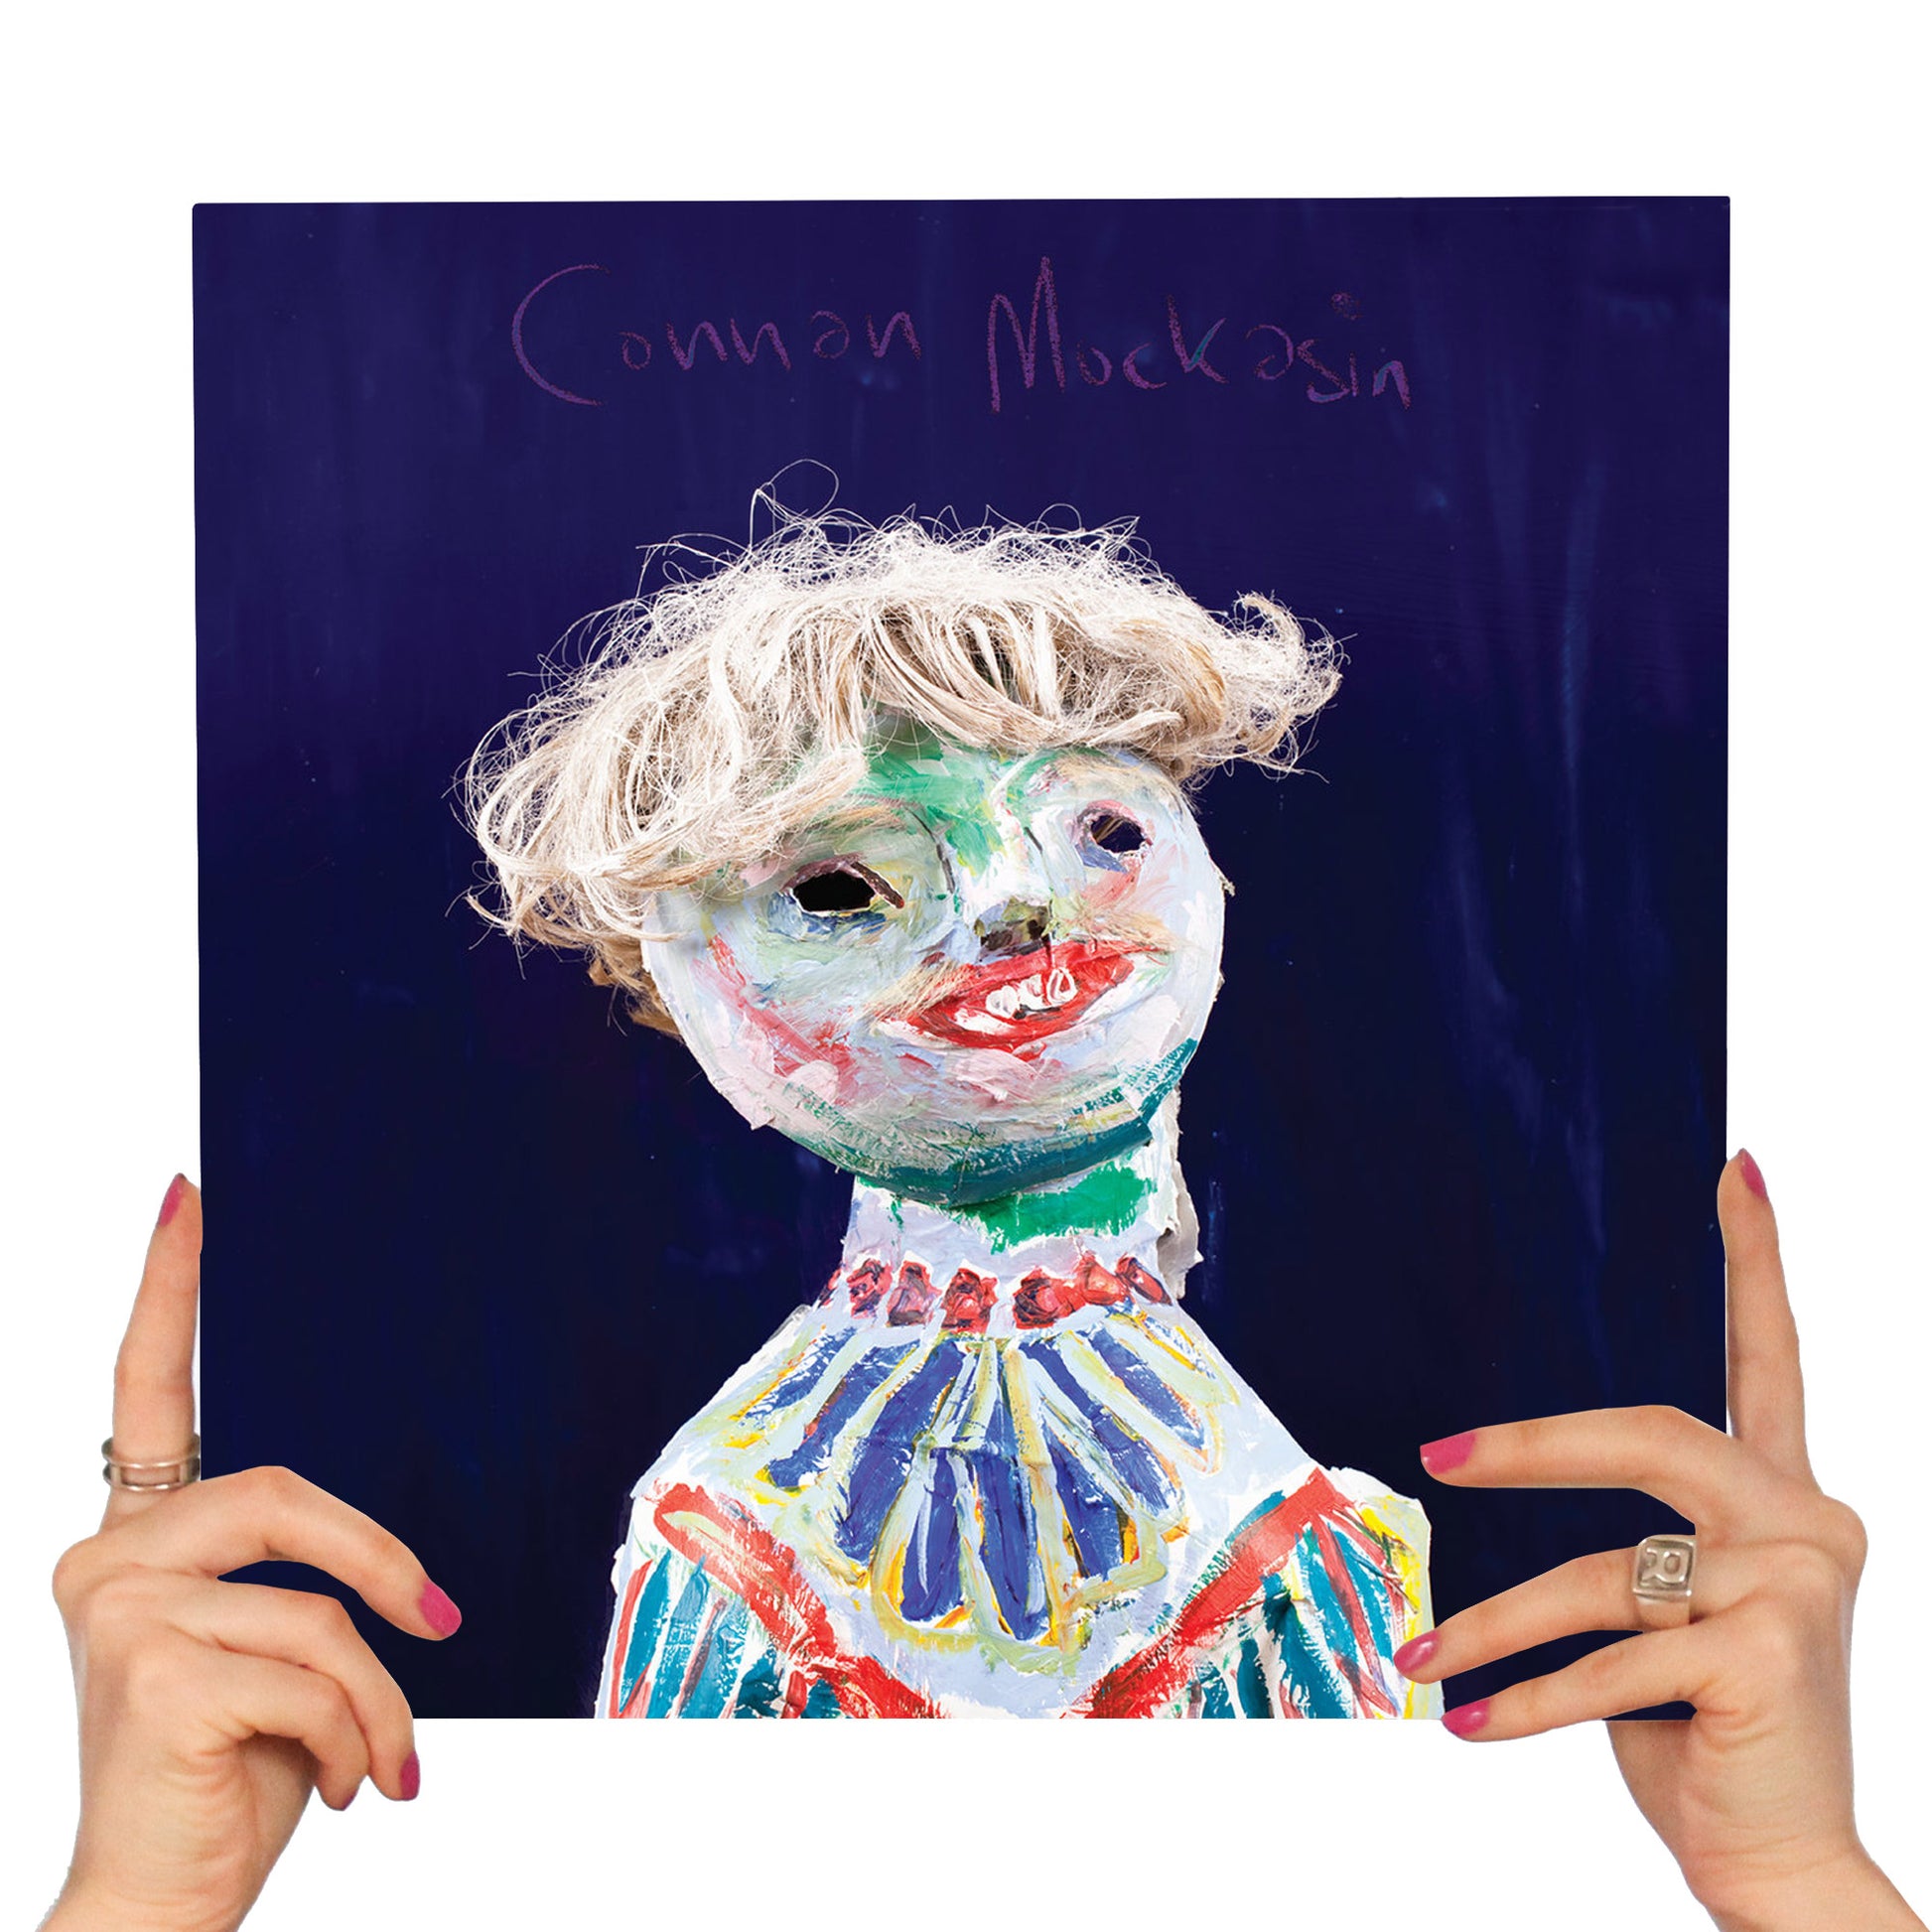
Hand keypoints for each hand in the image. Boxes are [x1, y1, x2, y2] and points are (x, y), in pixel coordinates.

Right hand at [45, 1177, 462, 1931]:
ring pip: (317, 1603)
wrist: (162, 1904)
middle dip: (382, 1563)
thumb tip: (391, 1567)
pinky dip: (358, 1733)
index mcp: (138, 1542)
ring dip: (378, 1693)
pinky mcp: (152, 1668)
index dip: (169, 1289)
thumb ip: (292, 1580)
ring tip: (379, 1761)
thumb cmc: (226, 1777)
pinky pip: (316, 1667)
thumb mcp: (272, 1655)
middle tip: (439, 1625)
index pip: (146, 1389)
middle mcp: (107, 1559)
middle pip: (286, 1493)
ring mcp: (118, 1610)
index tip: (186, 1197)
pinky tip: (341, 1786)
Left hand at [1397, 1152, 1922, 1931]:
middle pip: (1649, 1436)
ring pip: (1601, 1571)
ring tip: (1429, 1659)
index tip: (1736, 1169)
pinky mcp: (1763, 1654)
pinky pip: (1610, 1657)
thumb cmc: (1701, 1725)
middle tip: (1437, 1458)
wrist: (1779, 1854)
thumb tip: (1493, 1464)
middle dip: (1530, 1448)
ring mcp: (1793, 1584)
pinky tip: (1476, 1722)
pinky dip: (1530, 1695)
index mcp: (1784, 1497)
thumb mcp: (1668, 1609)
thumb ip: (1633, 1539)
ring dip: (1499, 1622)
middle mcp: (1805, 1520)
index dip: (1755, 1260)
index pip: (1771, 1358)